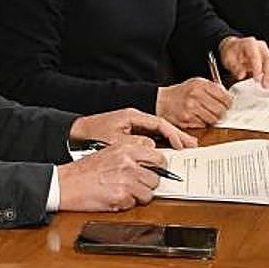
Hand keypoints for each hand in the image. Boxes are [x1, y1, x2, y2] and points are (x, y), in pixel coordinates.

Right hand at [56, 139, 165, 211]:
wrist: (65, 184)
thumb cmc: (83, 171)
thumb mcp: (108, 153)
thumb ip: (129, 156)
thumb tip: (150, 164)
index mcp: (125, 149)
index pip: (157, 157)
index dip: (158, 167)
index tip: (155, 171)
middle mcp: (128, 163)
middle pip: (156, 178)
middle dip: (147, 184)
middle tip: (134, 185)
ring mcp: (126, 180)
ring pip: (148, 194)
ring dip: (138, 196)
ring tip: (123, 192)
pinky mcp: (121, 197)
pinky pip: (134, 205)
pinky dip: (126, 204)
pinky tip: (114, 198)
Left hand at [69, 107, 196, 149]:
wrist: (76, 132)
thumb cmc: (92, 133)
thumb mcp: (114, 140)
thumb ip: (134, 142)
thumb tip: (152, 147)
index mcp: (132, 116)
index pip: (159, 122)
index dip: (173, 134)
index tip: (182, 144)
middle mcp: (135, 118)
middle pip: (162, 126)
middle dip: (178, 135)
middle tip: (193, 145)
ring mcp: (133, 125)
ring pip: (158, 131)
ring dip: (171, 139)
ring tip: (186, 148)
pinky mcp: (130, 132)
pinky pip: (150, 136)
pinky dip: (161, 143)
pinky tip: (168, 152)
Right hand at [155, 78, 230, 127]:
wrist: (162, 101)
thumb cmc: (181, 93)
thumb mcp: (196, 83)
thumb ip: (213, 88)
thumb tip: (228, 97)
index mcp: (199, 85)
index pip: (224, 97)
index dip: (228, 103)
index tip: (228, 104)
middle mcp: (195, 96)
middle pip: (220, 110)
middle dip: (221, 112)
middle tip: (218, 111)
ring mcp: (190, 108)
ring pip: (213, 119)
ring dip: (212, 119)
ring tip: (206, 114)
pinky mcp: (187, 120)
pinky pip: (203, 125)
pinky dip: (202, 123)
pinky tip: (196, 117)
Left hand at [218, 35, 268, 88]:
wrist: (235, 48)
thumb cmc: (232, 52)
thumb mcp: (228, 58)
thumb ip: (234, 67)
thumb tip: (241, 75)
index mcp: (249, 44)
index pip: (256, 56)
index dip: (258, 68)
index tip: (257, 79)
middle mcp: (260, 46)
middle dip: (268, 74)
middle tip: (265, 85)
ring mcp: (266, 51)